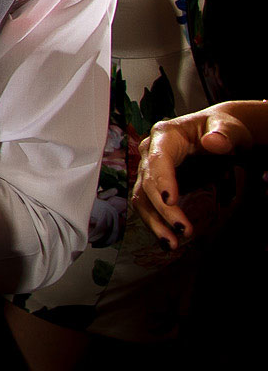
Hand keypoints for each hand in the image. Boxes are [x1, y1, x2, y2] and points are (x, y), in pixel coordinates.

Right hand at [132, 101, 260, 246]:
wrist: (219, 135)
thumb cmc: (221, 128)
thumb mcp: (228, 127)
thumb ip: (223, 134)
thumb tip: (214, 142)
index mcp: (164, 135)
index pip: (157, 159)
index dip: (162, 180)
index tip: (172, 200)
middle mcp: (151, 152)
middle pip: (148, 183)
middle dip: (162, 209)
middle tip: (182, 228)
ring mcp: (151, 170)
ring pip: (143, 199)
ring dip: (154, 222)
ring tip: (171, 243)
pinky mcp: (156, 186)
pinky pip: (149, 206)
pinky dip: (156, 223)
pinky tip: (167, 239)